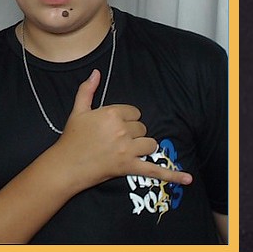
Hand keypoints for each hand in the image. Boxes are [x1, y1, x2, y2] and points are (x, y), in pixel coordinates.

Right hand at [55, 71, 194, 191]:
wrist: (65, 166)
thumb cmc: (71, 139)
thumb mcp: (78, 111)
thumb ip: (88, 90)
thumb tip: (96, 72)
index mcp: (111, 114)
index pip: (134, 112)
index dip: (126, 120)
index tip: (114, 128)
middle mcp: (122, 130)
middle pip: (142, 128)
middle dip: (133, 134)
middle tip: (115, 142)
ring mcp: (126, 149)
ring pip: (150, 143)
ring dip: (144, 147)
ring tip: (129, 151)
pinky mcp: (128, 167)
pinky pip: (155, 171)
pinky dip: (172, 175)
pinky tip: (187, 179)